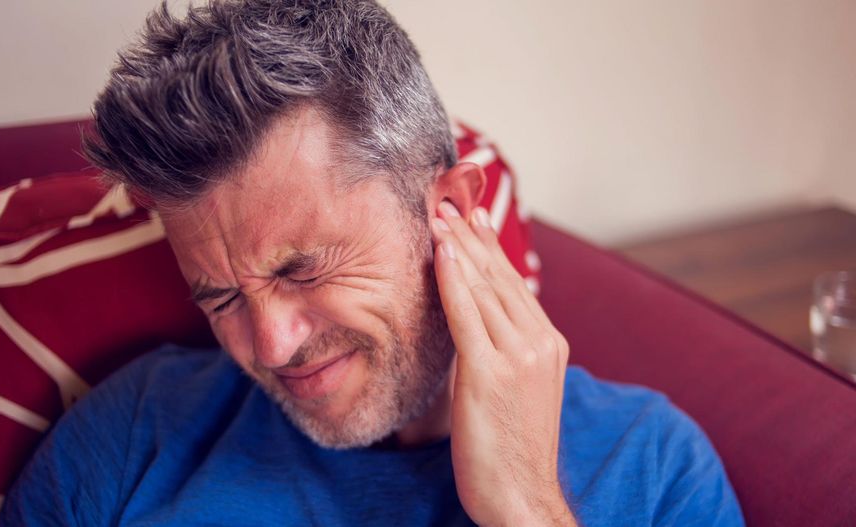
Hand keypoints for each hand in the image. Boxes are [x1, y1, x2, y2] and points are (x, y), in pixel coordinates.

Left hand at [431, 201, 575, 526]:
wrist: (521, 496)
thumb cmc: (510, 446)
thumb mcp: (513, 388)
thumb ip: (499, 349)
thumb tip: (472, 320)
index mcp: (548, 343)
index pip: (512, 284)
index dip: (489, 247)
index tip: (471, 216)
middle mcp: (541, 342)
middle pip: (499, 277)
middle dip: (472, 235)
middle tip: (448, 200)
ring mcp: (520, 356)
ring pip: (485, 288)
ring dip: (459, 246)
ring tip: (438, 214)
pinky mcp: (493, 373)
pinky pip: (468, 315)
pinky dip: (454, 279)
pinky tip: (441, 251)